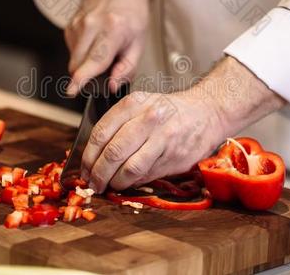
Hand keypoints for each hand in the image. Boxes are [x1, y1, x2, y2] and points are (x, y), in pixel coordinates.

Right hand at [65, 0, 148, 95]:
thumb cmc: (132, 14)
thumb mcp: (139, 43)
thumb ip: (127, 68)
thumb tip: (113, 86)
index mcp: (113, 29)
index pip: (95, 59)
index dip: (82, 78)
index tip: (72, 90)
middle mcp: (91, 25)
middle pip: (78, 65)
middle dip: (89, 75)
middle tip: (108, 68)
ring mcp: (77, 24)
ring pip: (74, 60)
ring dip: (86, 64)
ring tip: (104, 49)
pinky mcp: (69, 26)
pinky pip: (72, 51)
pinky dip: (83, 53)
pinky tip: (95, 42)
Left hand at [81, 56, 285, 192]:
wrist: (206, 113)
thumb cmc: (168, 112)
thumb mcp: (141, 106)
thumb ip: (118, 125)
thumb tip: (93, 155)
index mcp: (134, 103)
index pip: (101, 132)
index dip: (88, 155)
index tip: (83, 168)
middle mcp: (149, 118)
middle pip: (113, 152)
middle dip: (98, 173)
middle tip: (92, 182)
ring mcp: (163, 138)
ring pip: (129, 167)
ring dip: (114, 182)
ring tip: (108, 185)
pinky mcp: (174, 156)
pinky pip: (145, 175)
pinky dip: (131, 182)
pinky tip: (126, 183)